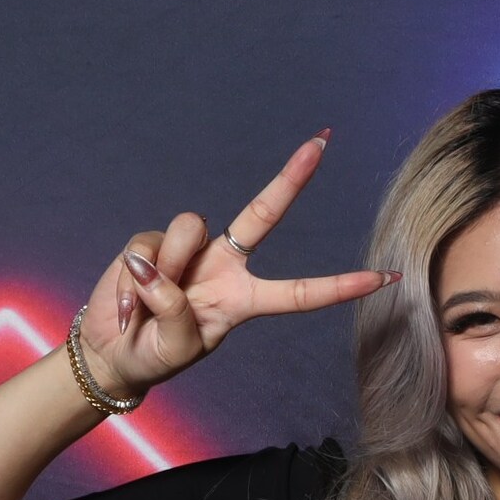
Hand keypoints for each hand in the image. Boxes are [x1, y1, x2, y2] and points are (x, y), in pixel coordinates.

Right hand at [76, 130, 396, 396]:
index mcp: (244, 299)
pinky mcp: (151, 244)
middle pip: (263, 214)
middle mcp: (224, 266)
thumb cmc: (156, 356)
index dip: (341, 286)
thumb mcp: (176, 349)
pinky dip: (132, 280)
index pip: (300, 293)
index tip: (386, 278)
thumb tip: (157, 268)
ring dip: (164, 270)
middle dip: (292, 178)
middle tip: (322, 142)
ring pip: (189, 230)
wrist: (113, 354)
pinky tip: (127, 305)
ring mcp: (189, 251)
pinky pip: (145, 247)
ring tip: (146, 308)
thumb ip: (176, 312)